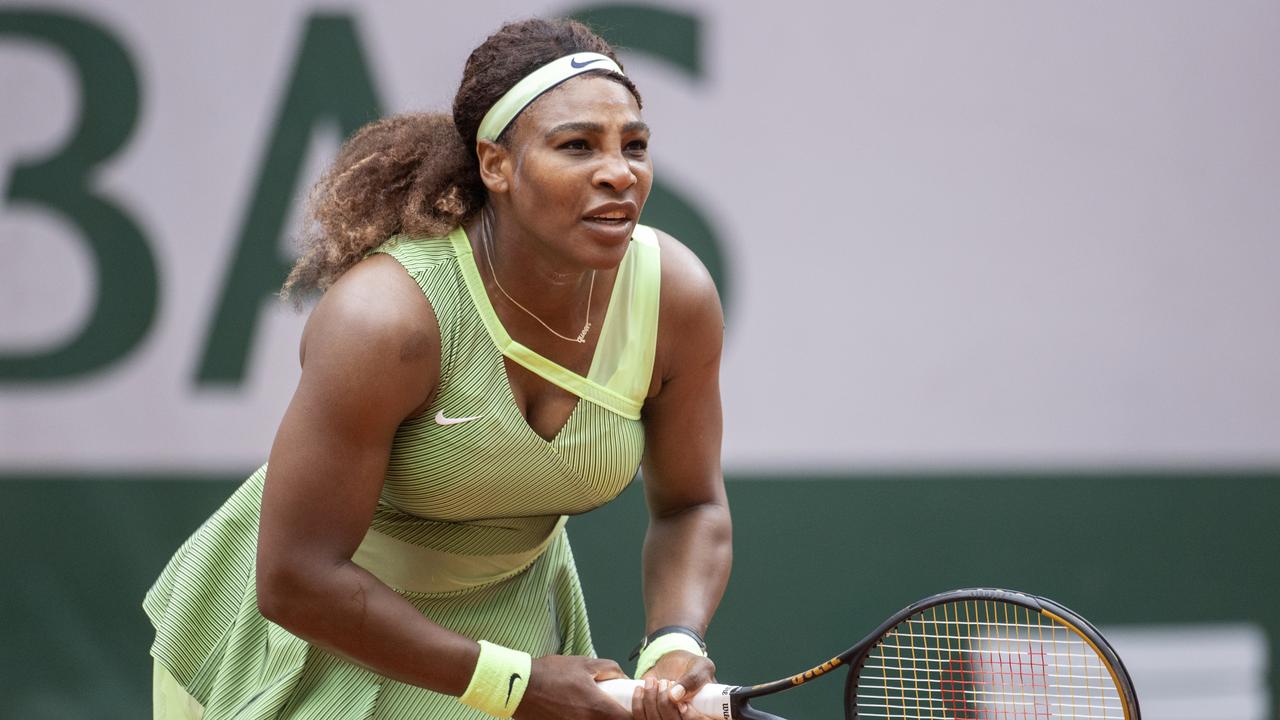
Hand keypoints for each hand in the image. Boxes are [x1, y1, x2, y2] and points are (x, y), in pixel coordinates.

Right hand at [515, 655, 630, 719]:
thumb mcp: (584, 663)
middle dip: (614, 717)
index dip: (631, 714)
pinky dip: (581, 719)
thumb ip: (609, 668)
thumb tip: (622, 676)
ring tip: (590, 708)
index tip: (628, 708)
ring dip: (597, 718)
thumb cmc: (552, 673)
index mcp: (597, 707)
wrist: (520, 687)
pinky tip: (575, 710)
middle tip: (612, 707)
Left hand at [633, 650, 716, 719]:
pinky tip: (641, 689)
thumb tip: (675, 696)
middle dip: (665, 703)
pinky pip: (640, 718)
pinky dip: (638, 703)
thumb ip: (694, 679)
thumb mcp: (700, 667)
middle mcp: (685, 719)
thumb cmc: (691, 667)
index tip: (683, 703)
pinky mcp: (651, 717)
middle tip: (665, 682)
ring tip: (654, 682)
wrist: (672, 665)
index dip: (692, 717)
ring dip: (651, 701)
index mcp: (704, 714)